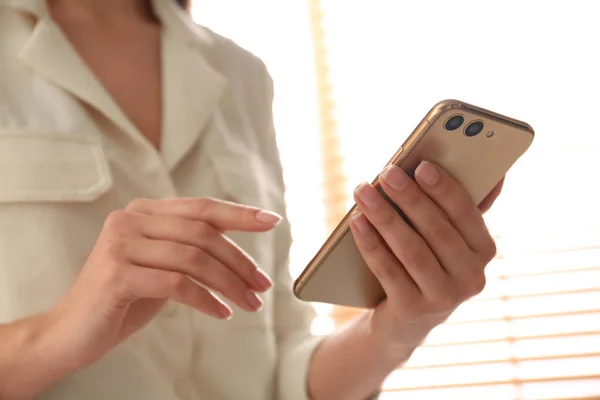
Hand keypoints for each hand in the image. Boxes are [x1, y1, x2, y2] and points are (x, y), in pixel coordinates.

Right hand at [47, 197, 279, 370]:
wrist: (71, 332)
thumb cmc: (124, 299)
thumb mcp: (162, 266)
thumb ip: (189, 248)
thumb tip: (238, 247)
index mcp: (144, 212)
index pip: (202, 208)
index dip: (240, 214)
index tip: (272, 221)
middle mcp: (130, 219)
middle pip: (203, 234)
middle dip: (240, 261)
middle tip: (263, 286)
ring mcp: (120, 244)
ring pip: (193, 258)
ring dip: (229, 284)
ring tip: (249, 304)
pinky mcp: (116, 273)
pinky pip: (176, 283)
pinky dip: (205, 299)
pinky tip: (221, 313)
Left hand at [350, 162, 501, 347]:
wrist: (407, 319)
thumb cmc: (428, 261)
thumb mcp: (448, 238)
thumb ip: (461, 206)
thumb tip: (495, 172)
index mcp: (484, 250)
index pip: (467, 214)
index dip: (445, 189)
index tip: (422, 166)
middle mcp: (471, 276)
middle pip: (437, 230)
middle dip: (409, 198)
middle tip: (386, 173)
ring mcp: (443, 297)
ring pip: (411, 250)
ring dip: (385, 217)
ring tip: (363, 193)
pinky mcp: (413, 309)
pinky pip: (388, 270)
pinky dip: (371, 243)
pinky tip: (357, 221)